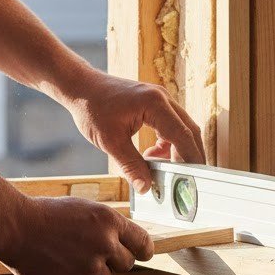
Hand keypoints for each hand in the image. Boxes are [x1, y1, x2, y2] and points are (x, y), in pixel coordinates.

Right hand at [0, 194, 153, 274]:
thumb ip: (106, 226)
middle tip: (97, 253)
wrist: (16, 227)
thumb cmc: (47, 214)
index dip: (144, 249)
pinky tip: (58, 264)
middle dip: (116, 260)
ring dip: (92, 271)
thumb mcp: (84, 209)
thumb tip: (122, 242)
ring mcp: (90, 267)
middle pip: (127, 264)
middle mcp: (104, 245)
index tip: (144, 253)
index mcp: (109, 221)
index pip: (143, 242)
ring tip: (69, 254)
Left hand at [64, 68, 204, 193]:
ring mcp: (160, 98)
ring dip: (177, 150)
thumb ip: (131, 165)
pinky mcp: (154, 102)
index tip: (193, 179)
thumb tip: (146, 187)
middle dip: (189, 156)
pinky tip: (151, 155)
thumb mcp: (110, 141)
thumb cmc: (92, 108)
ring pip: (182, 128)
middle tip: (186, 180)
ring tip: (163, 170)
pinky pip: (171, 124)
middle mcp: (163, 98)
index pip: (183, 135)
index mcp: (155, 104)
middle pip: (189, 130)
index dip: (191, 159)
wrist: (81, 87)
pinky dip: (167, 142)